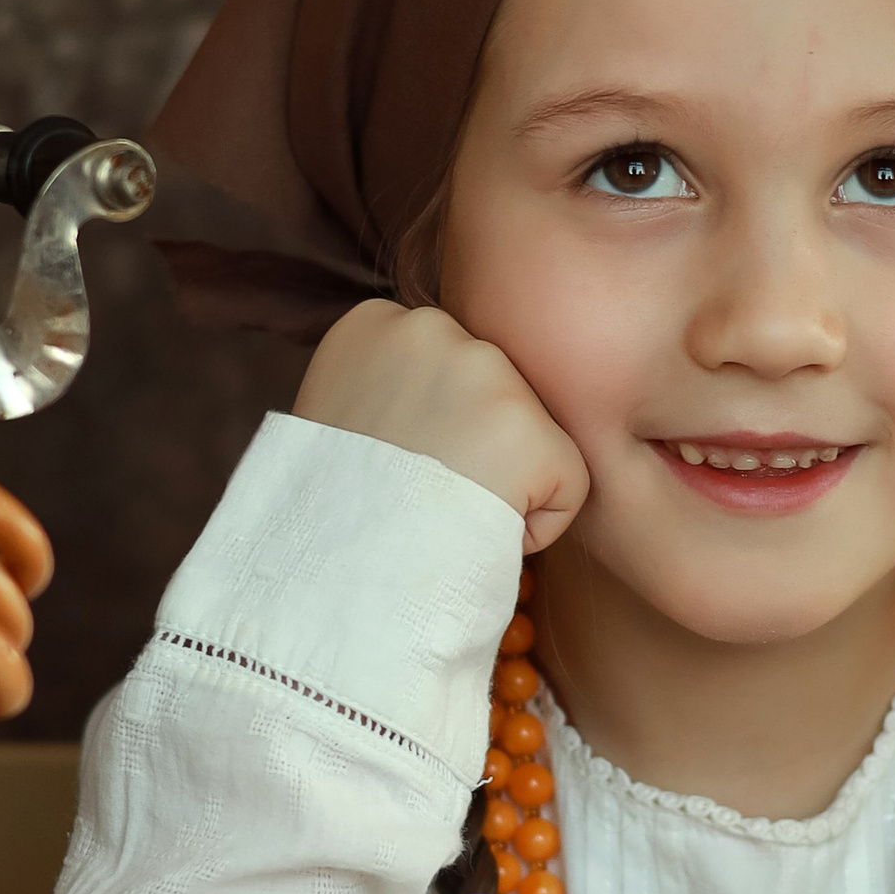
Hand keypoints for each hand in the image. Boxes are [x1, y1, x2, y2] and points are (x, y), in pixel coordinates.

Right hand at [295, 301, 588, 552]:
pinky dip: (538, 522)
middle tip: (420, 492)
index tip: (392, 463)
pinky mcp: (530, 432)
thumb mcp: (336, 417)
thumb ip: (388, 389)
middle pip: (489, 390)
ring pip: (526, 434)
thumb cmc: (329, 512)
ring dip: (500, 480)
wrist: (336, 571)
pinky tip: (480, 533)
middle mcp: (430, 328)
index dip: (426, 427)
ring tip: (442, 511)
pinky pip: (565, 483)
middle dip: (470, 443)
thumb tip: (436, 411)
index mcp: (374, 322)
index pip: (441, 365)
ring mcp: (484, 373)